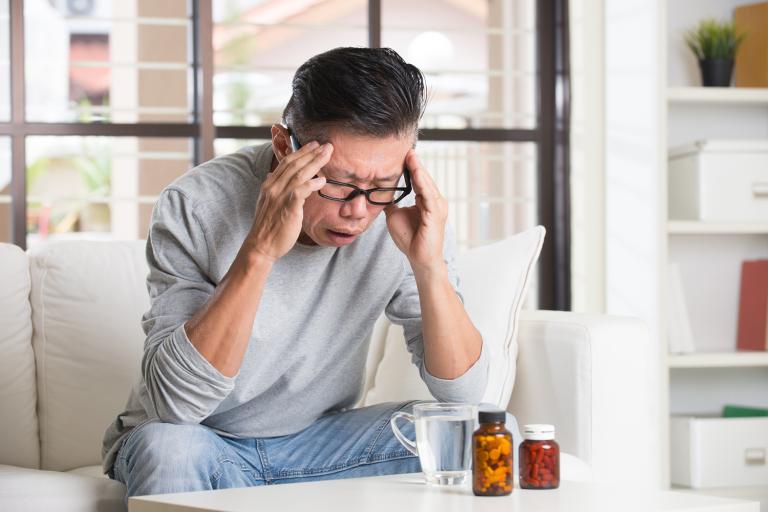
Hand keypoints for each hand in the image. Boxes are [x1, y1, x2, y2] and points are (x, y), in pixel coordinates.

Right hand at [247, 141, 331, 261]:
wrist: (261, 245)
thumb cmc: (268, 226)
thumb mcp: (269, 202)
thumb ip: (275, 188)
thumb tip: (275, 175)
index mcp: (269, 184)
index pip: (286, 162)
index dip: (301, 152)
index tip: (314, 145)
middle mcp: (273, 187)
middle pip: (294, 164)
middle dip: (311, 152)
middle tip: (326, 145)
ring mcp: (280, 196)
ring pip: (299, 173)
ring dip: (315, 162)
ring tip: (328, 155)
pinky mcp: (288, 207)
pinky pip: (302, 190)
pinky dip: (312, 183)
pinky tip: (322, 180)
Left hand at [385, 150, 448, 271]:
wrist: (420, 258)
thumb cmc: (410, 239)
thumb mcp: (395, 215)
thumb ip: (391, 203)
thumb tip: (380, 191)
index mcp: (427, 201)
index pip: (418, 180)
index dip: (411, 167)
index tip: (402, 154)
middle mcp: (435, 201)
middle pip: (424, 178)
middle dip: (415, 163)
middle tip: (406, 148)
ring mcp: (438, 207)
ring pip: (426, 183)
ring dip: (418, 169)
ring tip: (410, 155)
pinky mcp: (436, 214)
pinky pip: (428, 194)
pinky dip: (422, 182)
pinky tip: (416, 172)